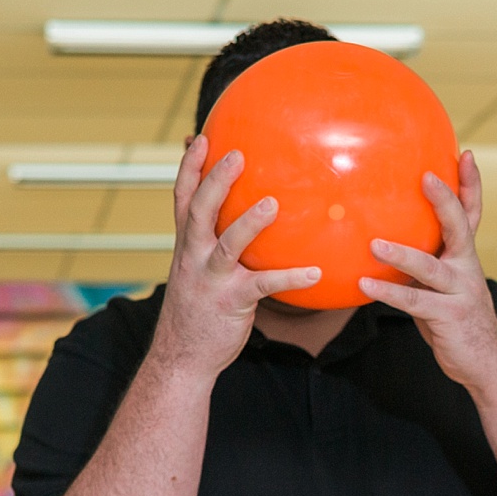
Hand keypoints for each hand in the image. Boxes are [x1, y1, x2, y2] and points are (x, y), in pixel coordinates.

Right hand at [152, 135, 321, 380]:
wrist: (181, 358)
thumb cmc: (197, 311)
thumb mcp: (195, 272)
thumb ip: (211, 244)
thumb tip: (243, 219)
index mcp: (186, 245)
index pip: (181, 198)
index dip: (188, 167)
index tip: (198, 138)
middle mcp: (192, 257)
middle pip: (199, 210)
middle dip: (215, 181)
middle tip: (238, 155)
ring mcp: (209, 279)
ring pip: (227, 245)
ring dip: (248, 223)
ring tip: (273, 204)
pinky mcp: (230, 302)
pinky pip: (262, 286)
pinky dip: (289, 277)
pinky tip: (315, 272)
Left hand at [359, 150, 496, 394]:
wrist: (487, 362)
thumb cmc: (455, 320)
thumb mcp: (442, 286)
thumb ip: (423, 265)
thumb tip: (383, 244)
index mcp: (465, 256)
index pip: (471, 213)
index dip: (470, 184)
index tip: (466, 154)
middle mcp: (467, 268)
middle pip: (460, 227)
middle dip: (445, 200)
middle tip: (427, 177)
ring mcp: (460, 292)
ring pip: (431, 267)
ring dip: (402, 254)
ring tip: (374, 244)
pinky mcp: (449, 316)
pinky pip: (415, 302)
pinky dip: (389, 293)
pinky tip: (364, 287)